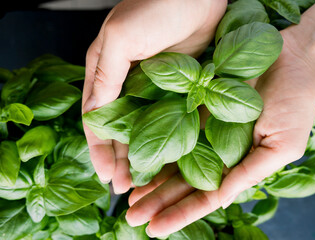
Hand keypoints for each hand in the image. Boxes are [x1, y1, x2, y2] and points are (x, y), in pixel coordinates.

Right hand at [81, 0, 226, 191]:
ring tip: (144, 180)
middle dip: (121, 158)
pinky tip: (170, 159)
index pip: (97, 118)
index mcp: (106, 71)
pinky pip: (171, 119)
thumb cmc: (156, 7)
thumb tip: (93, 115)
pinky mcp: (179, 87)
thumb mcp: (120, 38)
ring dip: (143, 154)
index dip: (99, 149)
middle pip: (120, 129)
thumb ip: (105, 76)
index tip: (105, 175)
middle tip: (125, 186)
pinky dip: (169, 139)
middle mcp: (128, 82)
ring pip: (145, 129)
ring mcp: (155, 87)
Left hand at [124, 30, 314, 236]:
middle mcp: (216, 151)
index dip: (180, 213)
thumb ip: (250, 173)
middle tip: (131, 217)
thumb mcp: (281, 147)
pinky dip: (154, 141)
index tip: (155, 229)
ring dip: (150, 178)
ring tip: (127, 196)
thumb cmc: (296, 105)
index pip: (205, 197)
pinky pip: (171, 124)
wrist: (294, 60)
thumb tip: (220, 200)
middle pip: (182, 182)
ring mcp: (203, 129)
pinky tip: (135, 155)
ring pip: (172, 158)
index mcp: (237, 166)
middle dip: (157, 201)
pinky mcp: (196, 104)